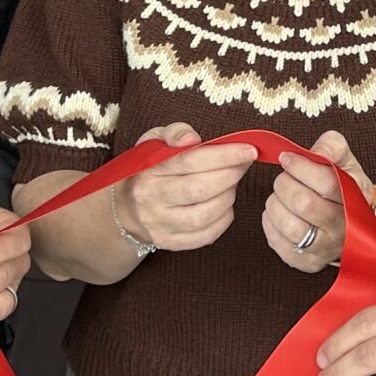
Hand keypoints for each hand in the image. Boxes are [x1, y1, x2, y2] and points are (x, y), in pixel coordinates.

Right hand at [114, 124, 258, 251]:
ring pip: (205, 214)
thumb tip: (192, 139)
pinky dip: (224, 218)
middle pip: (200, 189)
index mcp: (147, 171)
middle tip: (242, 164)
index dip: (224, 156)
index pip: (190, 161)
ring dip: (228, 196)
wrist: (127, 207)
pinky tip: (224, 204)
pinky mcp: (171, 243)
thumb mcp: (155, 141)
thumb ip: (175, 132)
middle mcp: (151, 201)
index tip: (248, 150)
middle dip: (231, 175)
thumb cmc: (149, 168)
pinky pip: (207, 235)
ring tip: (231, 183)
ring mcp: (160, 225)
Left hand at [265, 129, 372, 272]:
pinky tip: (280, 213)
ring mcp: (325, 249)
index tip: (287, 158)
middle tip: (284, 178)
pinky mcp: (307, 262)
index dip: (301, 167)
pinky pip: (276, 240)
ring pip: (289, 225)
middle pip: (303, 203)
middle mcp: (344, 229)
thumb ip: (333, 146)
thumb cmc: (344, 187)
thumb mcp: (345, 160)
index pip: (327, 182)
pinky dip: (270, 222)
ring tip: (281, 196)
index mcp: (356, 200)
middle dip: (285, 184)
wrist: (350, 222)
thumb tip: (319, 151)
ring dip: (276, 204)